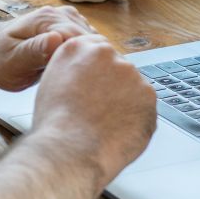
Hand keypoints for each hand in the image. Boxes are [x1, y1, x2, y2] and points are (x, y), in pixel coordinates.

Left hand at [0, 6, 96, 91]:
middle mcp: (58, 14)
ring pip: (92, 40)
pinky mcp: (67, 28)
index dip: (86, 60)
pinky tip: (81, 70)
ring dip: (91, 58)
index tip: (87, 80)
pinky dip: (87, 55)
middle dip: (92, 60)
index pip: (80, 38)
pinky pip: (86, 41)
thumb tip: (57, 40)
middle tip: (88, 84)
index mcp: (46, 19)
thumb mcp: (13, 61)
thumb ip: (35, 50)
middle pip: (89, 38)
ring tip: (85, 79)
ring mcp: (64, 19)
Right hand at [28, 32, 155, 182]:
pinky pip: (144, 106)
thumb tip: (86, 75)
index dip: (98, 71)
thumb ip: (72, 70)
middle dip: (113, 87)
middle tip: (99, 111)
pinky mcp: (148, 95)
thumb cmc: (55, 126)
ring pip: (133, 87)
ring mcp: (131, 74)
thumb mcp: (51, 84)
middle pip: (118, 67)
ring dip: (125, 102)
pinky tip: (118, 131)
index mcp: (79, 48)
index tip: (98, 85)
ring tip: (105, 125)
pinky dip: (136, 118)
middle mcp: (107, 54)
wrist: (70, 150)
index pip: (97, 49)